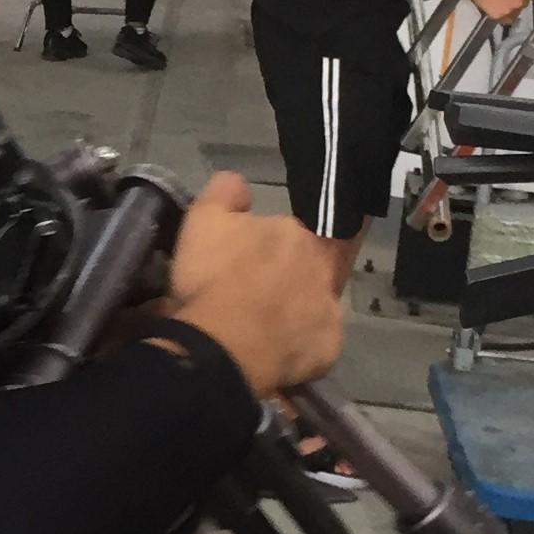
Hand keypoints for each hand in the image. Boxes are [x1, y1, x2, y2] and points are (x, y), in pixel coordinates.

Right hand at [163, 172, 342, 396]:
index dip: (267, 244)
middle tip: (252, 292)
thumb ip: (225, 191)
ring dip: (294, 310)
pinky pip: (315, 345)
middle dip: (286, 275)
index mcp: (297, 233)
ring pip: (314, 306)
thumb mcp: (203, 218)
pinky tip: (274, 350)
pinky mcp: (329, 352)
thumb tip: (241, 182)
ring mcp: (330, 313)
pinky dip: (299, 346)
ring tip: (260, 326)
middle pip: (308, 267)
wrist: (221, 346)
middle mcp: (324, 269)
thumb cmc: (212, 279)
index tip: (247, 258)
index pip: (290, 231)